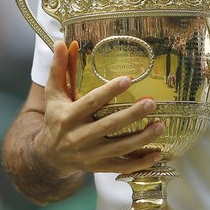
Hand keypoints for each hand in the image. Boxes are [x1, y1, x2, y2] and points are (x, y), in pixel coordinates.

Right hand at [34, 40, 165, 177]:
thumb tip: (60, 42)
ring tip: (161, 126)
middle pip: (109, 125)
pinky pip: (122, 166)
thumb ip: (58, 69)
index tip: (129, 79)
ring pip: (119, 147)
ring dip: (142, 138)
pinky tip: (157, 153)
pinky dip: (140, 163)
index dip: (110, 91)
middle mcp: (79, 137)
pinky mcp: (99, 167)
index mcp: (68, 117)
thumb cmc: (55, 119)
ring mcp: (90, 155)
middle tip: (152, 103)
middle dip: (132, 115)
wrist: (48, 156)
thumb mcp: (53, 95)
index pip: (91, 102)